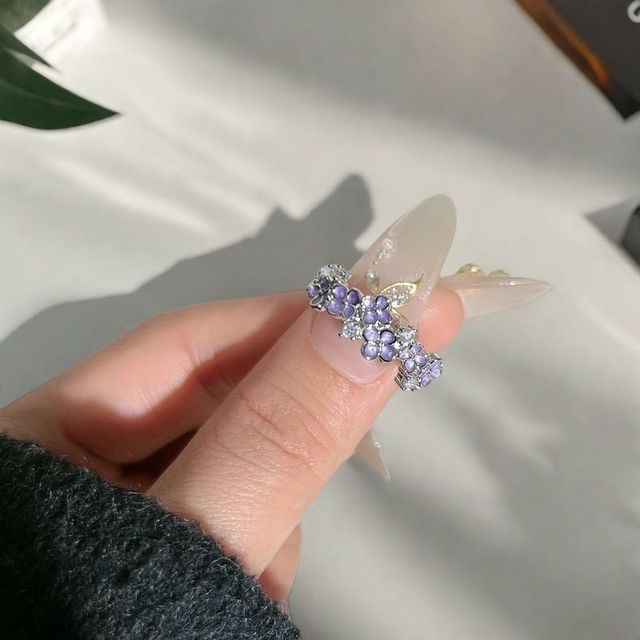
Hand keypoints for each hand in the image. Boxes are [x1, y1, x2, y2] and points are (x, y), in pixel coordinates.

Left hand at [0, 287, 461, 602]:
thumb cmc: (116, 631)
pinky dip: (254, 538)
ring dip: (269, 500)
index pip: (181, 345)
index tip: (368, 310)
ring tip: (264, 567)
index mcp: (47, 432)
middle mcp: (79, 461)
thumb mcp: (193, 539)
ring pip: (229, 462)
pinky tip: (250, 580)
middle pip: (210, 404)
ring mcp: (119, 508)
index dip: (280, 322)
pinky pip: (227, 513)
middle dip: (283, 424)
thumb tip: (368, 326)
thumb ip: (273, 441)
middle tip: (361, 413)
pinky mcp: (158, 544)